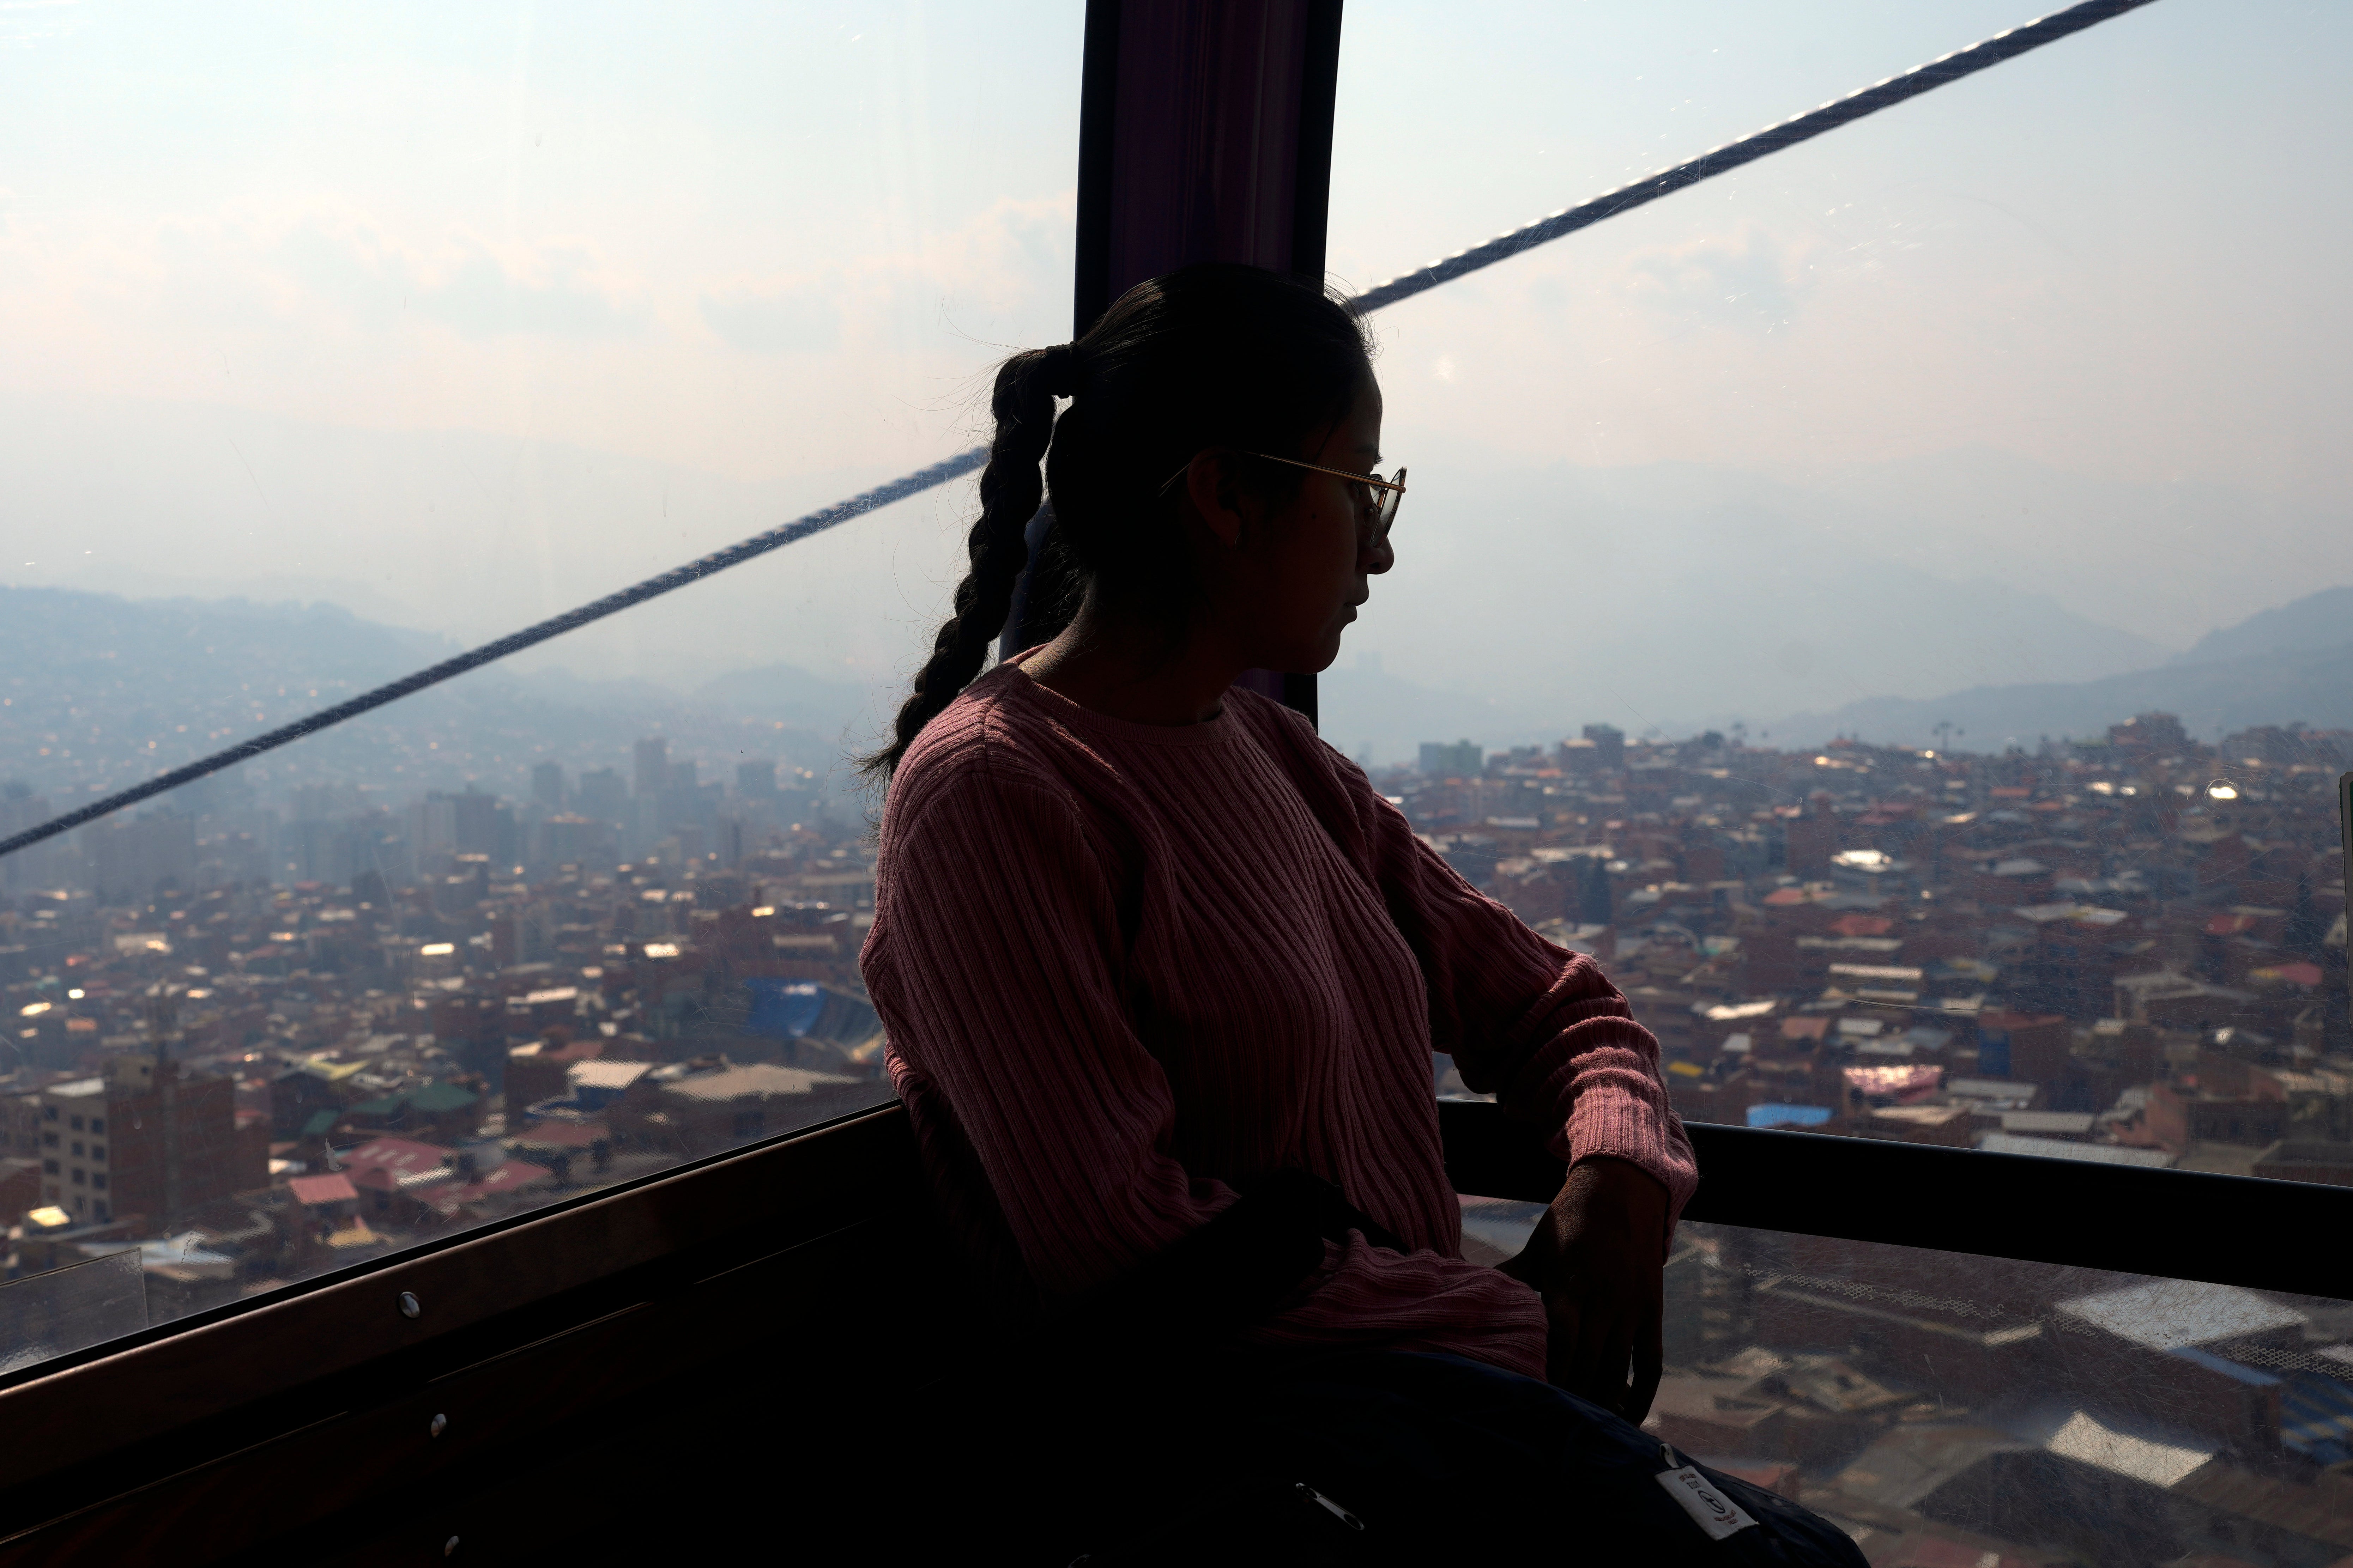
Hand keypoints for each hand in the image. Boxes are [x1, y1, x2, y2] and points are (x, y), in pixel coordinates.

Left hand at [1498, 1156, 1667, 1421]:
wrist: (1623, 1191)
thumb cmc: (1570, 1222)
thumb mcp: (1537, 1248)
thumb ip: (1509, 1277)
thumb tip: (1469, 1290)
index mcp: (1570, 1285)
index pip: (1561, 1339)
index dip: (1549, 1370)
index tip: (1531, 1395)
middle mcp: (1604, 1300)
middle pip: (1588, 1362)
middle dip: (1570, 1395)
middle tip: (1551, 1422)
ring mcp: (1632, 1308)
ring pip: (1618, 1370)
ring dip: (1600, 1401)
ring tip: (1580, 1426)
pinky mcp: (1651, 1312)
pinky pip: (1650, 1363)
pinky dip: (1640, 1394)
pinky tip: (1626, 1417)